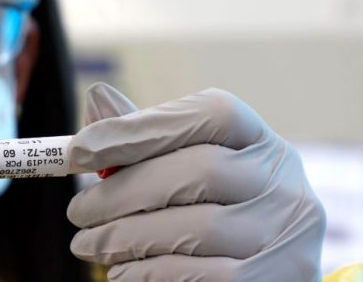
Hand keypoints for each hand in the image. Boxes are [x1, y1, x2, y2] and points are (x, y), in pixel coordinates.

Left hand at [67, 84, 325, 281]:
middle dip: (123, 191)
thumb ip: (143, 139)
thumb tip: (98, 98)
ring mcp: (286, 235)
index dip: (143, 127)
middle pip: (200, 169)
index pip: (212, 112)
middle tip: (76, 211)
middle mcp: (285, 183)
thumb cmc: (205, 213)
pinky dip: (148, 272)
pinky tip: (121, 270)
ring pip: (197, 227)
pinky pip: (199, 273)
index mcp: (260, 142)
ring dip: (126, 237)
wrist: (255, 277)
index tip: (80, 149)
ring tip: (88, 244)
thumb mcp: (181, 169)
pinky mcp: (273, 279)